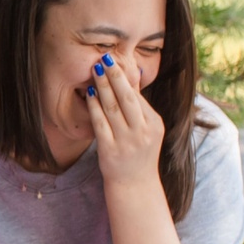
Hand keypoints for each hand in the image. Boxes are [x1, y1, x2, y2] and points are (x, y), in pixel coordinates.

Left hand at [84, 51, 164, 188]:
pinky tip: (89, 94)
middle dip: (115, 76)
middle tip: (104, 58)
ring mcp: (126, 142)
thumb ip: (139, 103)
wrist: (135, 185)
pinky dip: (94, 107)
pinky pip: (100, 124)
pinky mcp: (110, 150)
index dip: (125, 77)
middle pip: (127, 98)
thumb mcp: (147, 128)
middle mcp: (142, 132)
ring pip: (112, 109)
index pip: (138, 96)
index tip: (114, 60)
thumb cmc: (139, 152)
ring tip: (95, 70)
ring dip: (102, 87)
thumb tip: (135, 73)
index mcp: (154, 123)